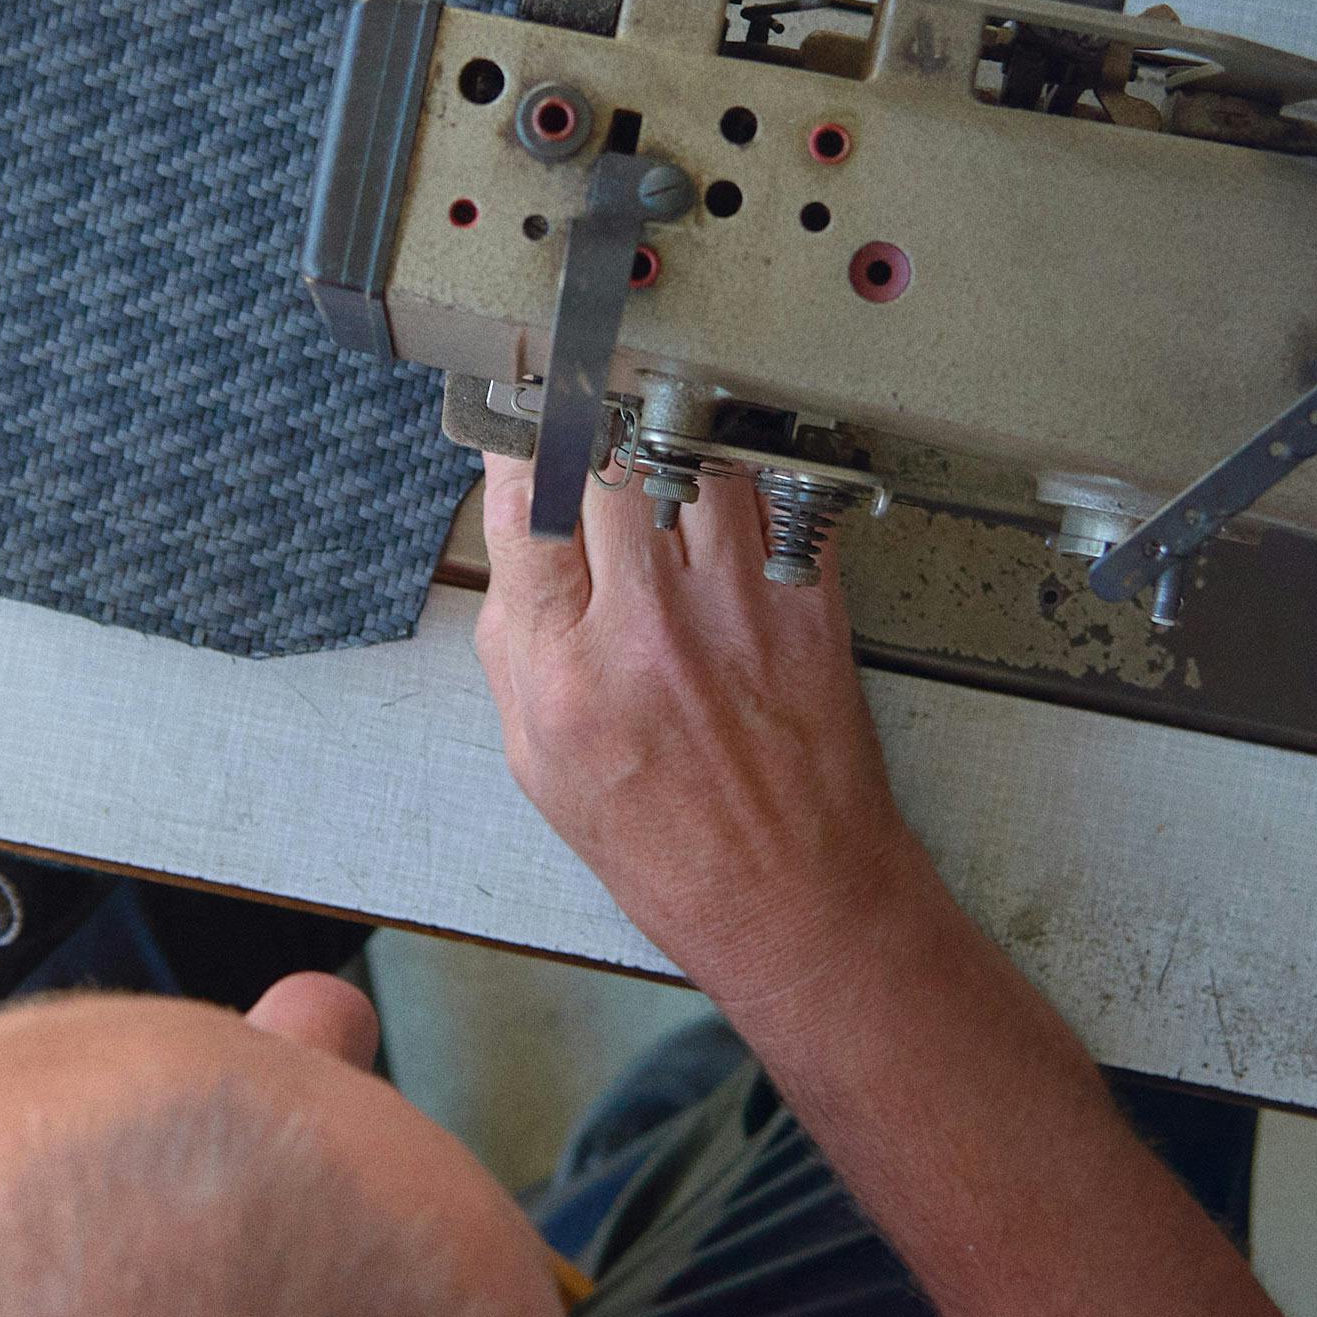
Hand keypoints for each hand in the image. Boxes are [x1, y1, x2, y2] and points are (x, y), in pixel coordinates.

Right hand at [474, 451, 927, 1009]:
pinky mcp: (808, 604)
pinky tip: (729, 480)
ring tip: (656, 441)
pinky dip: (747, 470)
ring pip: (692, 456)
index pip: (524, 505)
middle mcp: (648, 631)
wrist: (790, 897)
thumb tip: (508, 534)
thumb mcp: (537, 762)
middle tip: (587, 419)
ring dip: (667, 436)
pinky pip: (775, 492)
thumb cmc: (663, 844)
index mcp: (566, 671)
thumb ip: (514, 642)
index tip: (520, 419)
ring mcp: (737, 610)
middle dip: (589, 428)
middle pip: (606, 462)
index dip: (518, 442)